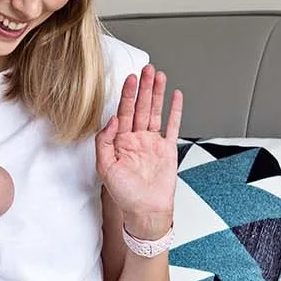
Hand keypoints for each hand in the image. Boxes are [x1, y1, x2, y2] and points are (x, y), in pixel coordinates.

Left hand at [96, 64, 181, 237]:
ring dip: (157, 94)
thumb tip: (112, 119)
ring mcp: (153, 143)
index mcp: (120, 142)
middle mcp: (136, 139)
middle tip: (146, 68)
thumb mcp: (105, 168)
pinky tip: (175, 96)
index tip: (129, 79)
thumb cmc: (124, 195)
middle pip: (140, 107)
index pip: (123, 112)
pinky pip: (173, 126)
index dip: (127, 95)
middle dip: (143, 88)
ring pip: (155, 112)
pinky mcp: (168, 149)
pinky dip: (175, 111)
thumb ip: (104, 142)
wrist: (146, 211)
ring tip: (158, 75)